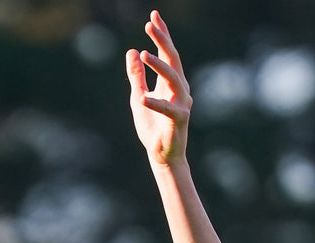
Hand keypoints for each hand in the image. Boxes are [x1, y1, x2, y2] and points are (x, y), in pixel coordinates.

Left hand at [125, 10, 191, 166]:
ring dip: (159, 65)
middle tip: (150, 24)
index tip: (153, 16)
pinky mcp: (180, 119)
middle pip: (173, 58)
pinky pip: (168, 107)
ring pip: (174, 77)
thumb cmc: (152, 127)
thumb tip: (131, 51)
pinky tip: (141, 98)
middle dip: (162, 40)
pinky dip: (155, 102)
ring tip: (144, 54)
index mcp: (170, 82)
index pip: (167, 53)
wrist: (162, 155)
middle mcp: (180, 88)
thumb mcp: (137, 98)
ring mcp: (182, 102)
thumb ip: (136, 76)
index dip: (161, 35)